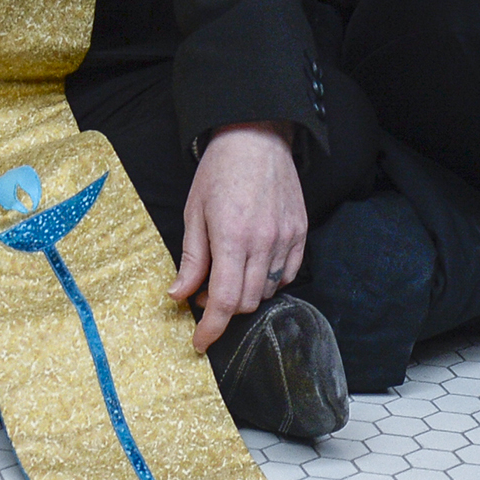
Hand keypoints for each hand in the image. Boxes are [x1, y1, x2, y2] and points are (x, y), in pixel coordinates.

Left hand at [171, 123, 304, 349]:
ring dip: (246, 293)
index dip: (211, 329)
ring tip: (229, 270)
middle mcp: (263, 242)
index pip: (225, 301)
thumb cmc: (220, 170)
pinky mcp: (301, 233)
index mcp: (232, 237)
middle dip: (224, 308)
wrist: (256, 136)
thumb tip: (179, 295)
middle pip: (247, 301)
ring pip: (268, 290)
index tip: (200, 342)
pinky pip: (288, 274)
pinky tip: (254, 263)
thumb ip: (191, 258)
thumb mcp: (194, 211)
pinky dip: (269, 280)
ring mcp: (286, 238)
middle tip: (205, 292)